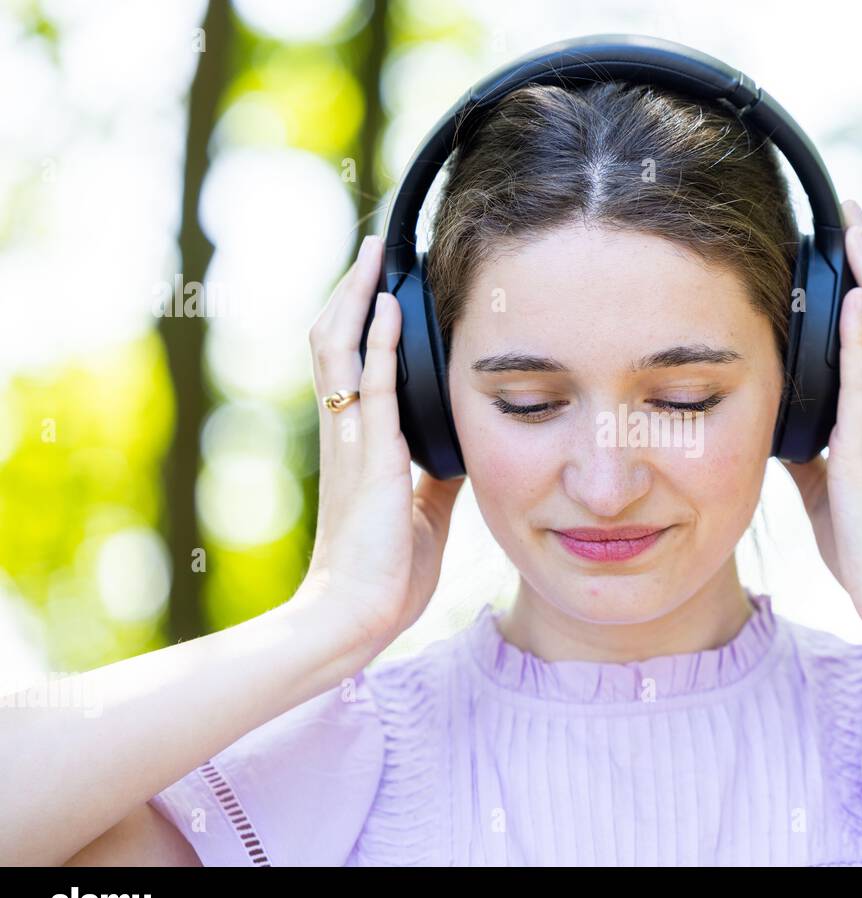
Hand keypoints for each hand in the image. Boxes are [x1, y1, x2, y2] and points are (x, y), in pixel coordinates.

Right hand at [296, 235, 464, 656]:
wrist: (356, 616)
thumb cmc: (385, 572)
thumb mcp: (423, 510)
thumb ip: (435, 474)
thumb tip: (462, 448)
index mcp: (357, 445)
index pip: (350, 366)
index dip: (359, 323)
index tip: (381, 285)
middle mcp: (345, 433)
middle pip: (334, 342)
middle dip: (351, 293)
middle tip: (373, 252)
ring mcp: (352, 441)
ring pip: (339, 349)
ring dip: (356, 297)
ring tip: (374, 255)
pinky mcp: (370, 457)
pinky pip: (370, 384)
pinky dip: (377, 339)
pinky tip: (388, 304)